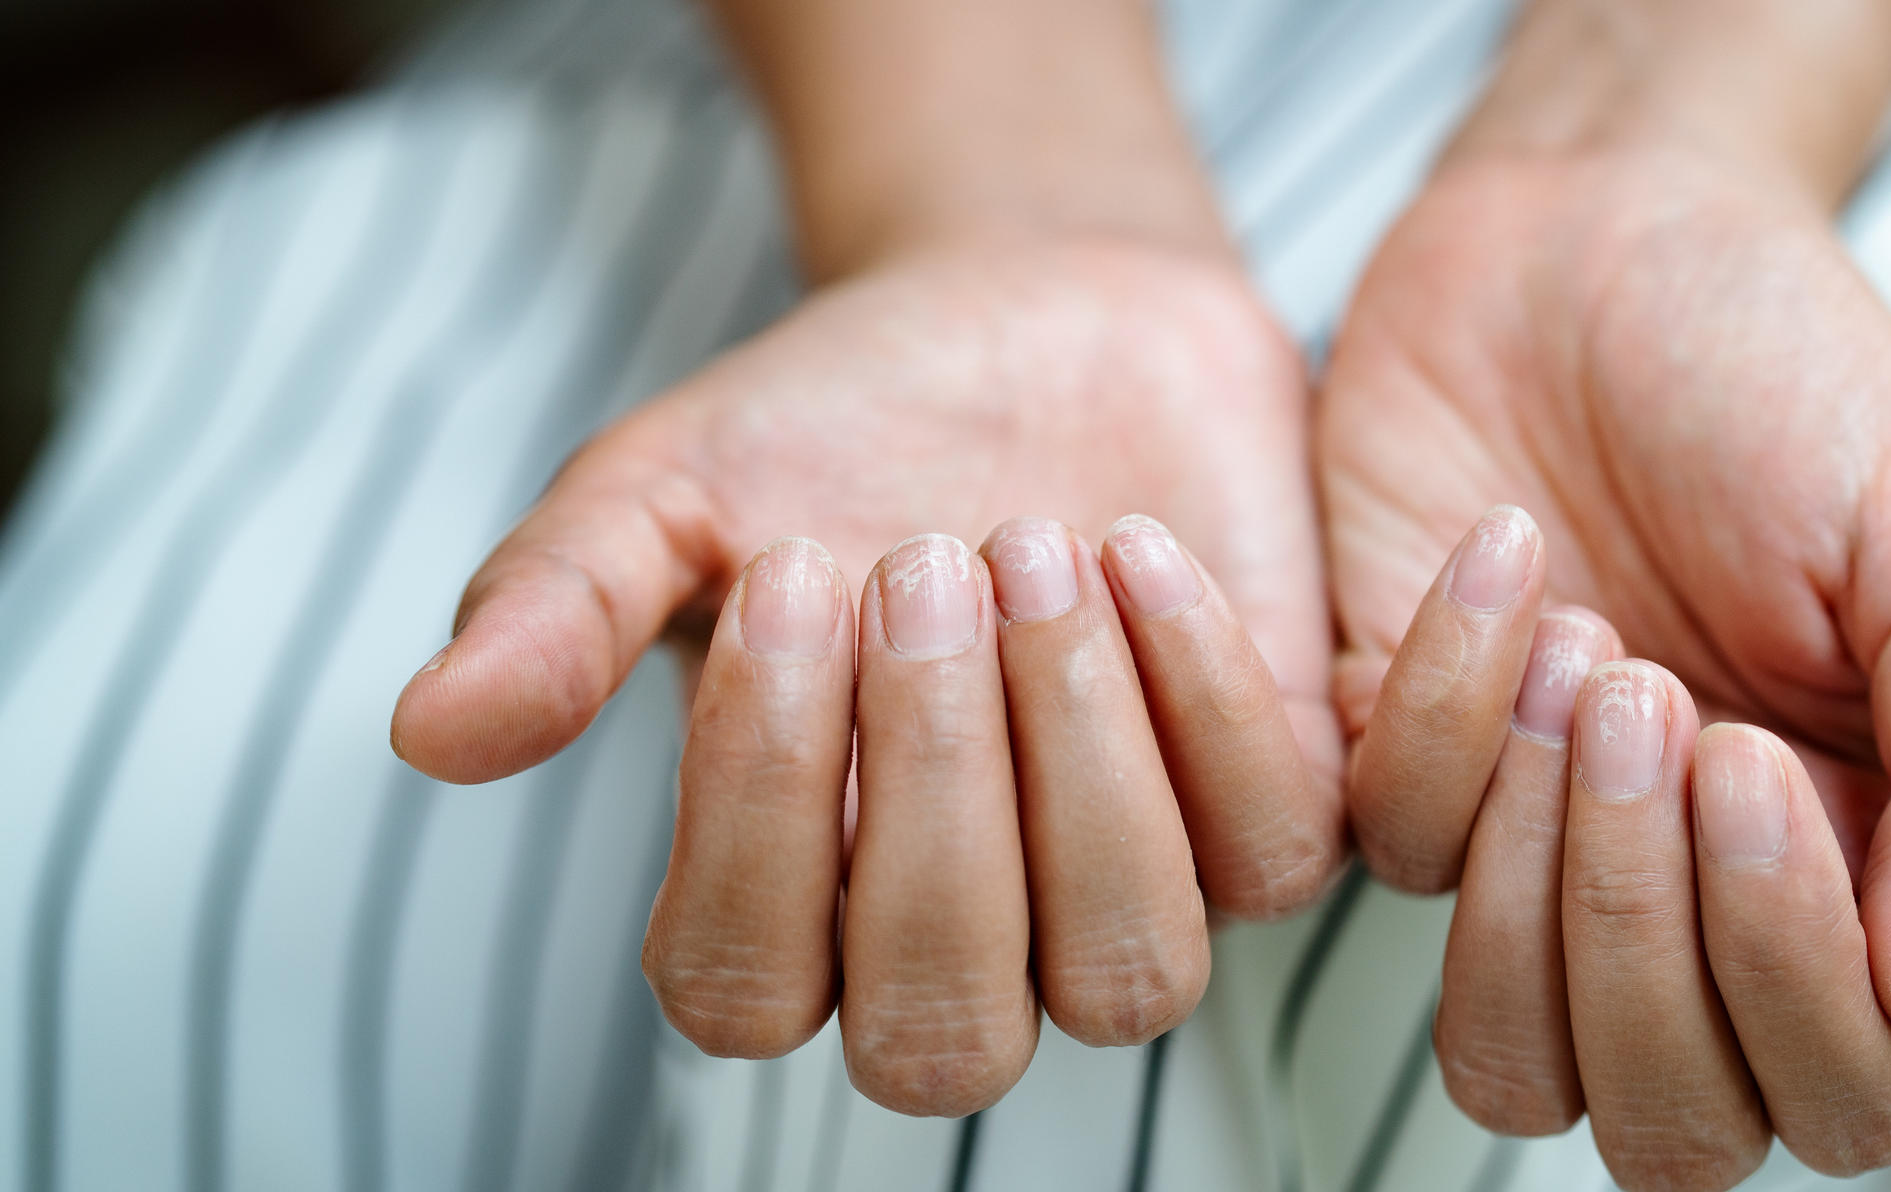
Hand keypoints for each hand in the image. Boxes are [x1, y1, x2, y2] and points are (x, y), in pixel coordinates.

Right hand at [390, 238, 1342, 1113]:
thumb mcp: (670, 490)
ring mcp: (1125, 888)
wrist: (1030, 315)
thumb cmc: (835, 424)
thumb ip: (559, 608)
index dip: (756, 810)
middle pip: (943, 1034)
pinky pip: (1273, 850)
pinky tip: (1135, 543)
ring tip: (1030, 544)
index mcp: (788, 897)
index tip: (786, 576)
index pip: (743, 991)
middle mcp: (961, 936)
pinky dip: (1203, 695)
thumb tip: (428, 733)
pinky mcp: (1265, 808)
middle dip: (932, 794)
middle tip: (916, 559)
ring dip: (1079, 763)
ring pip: (1128, 976)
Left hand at [1320, 150, 1890, 1186]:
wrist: (1592, 241)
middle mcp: (1681, 901)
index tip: (1751, 762)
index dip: (1792, 981)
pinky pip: (1383, 846)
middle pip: (1662, 1121)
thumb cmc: (1782, 380)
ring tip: (1588, 658)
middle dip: (1650, 939)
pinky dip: (1439, 705)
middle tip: (1662, 707)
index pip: (1841, 1088)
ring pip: (1503, 1058)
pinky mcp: (1380, 765)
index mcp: (1848, 874)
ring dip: (1538, 884)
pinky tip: (1503, 558)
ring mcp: (1522, 851)